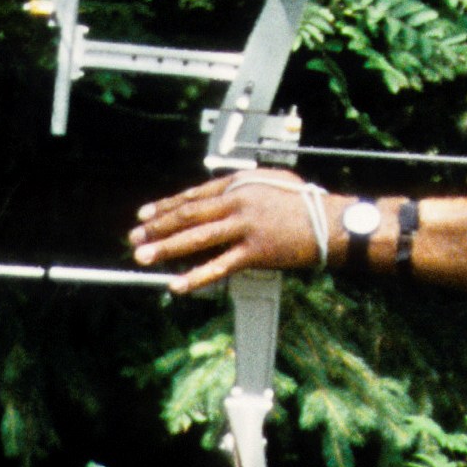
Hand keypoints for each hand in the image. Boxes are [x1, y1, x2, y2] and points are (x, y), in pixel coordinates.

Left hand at [130, 167, 321, 295]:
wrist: (331, 223)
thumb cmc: (304, 203)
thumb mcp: (270, 182)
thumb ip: (241, 189)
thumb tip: (218, 196)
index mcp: (239, 183)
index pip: (192, 195)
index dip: (165, 206)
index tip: (146, 214)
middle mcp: (238, 202)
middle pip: (188, 215)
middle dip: (157, 227)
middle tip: (135, 236)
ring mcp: (245, 227)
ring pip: (197, 238)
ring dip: (166, 248)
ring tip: (143, 256)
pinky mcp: (255, 252)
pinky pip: (220, 266)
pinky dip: (197, 276)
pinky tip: (178, 284)